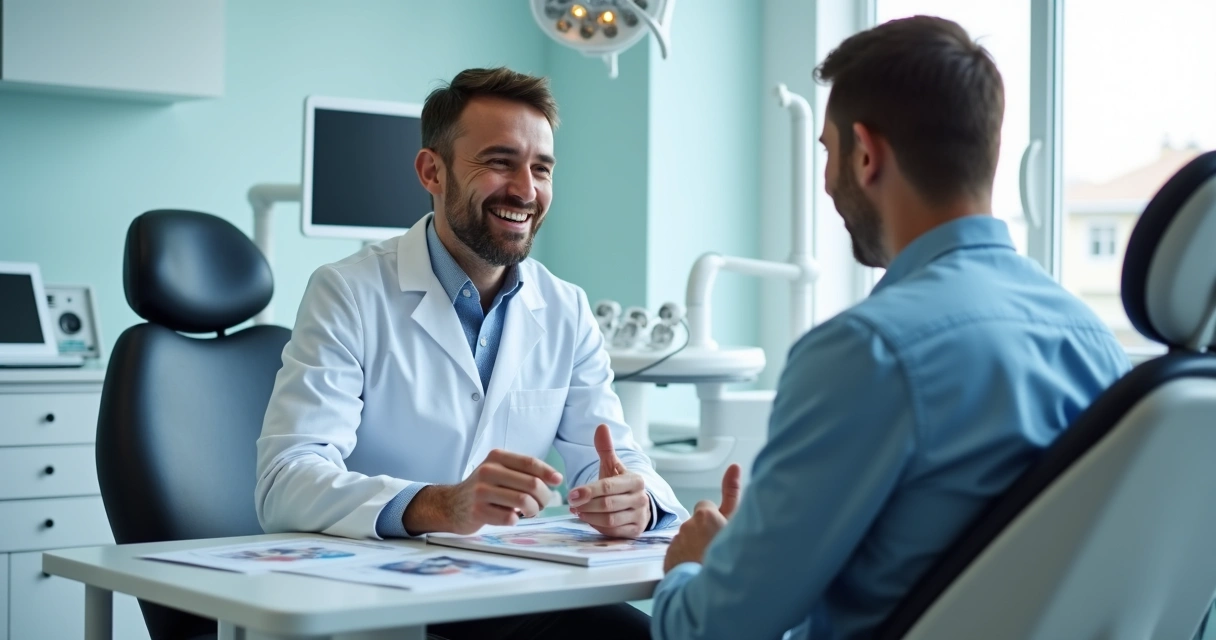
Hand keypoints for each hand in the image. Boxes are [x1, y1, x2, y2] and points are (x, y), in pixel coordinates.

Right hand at [403, 449, 561, 534]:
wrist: (451, 505)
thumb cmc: (483, 489)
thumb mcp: (499, 471)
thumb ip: (522, 472)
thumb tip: (555, 479)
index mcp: (496, 457)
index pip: (529, 463)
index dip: (548, 472)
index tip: (558, 481)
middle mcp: (488, 470)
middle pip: (531, 483)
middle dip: (543, 497)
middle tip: (541, 504)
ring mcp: (481, 491)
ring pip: (523, 500)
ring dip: (533, 510)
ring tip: (530, 512)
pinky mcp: (478, 510)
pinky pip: (509, 517)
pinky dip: (516, 519)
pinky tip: (512, 517)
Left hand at [567, 424, 650, 537]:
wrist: (636, 503)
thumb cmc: (620, 483)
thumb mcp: (612, 466)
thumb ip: (605, 448)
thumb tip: (601, 426)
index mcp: (636, 480)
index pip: (608, 486)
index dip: (588, 491)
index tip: (571, 494)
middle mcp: (641, 498)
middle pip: (607, 505)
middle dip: (586, 505)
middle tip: (571, 504)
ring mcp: (640, 516)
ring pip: (610, 520)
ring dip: (589, 516)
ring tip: (577, 511)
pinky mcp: (636, 531)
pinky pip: (613, 532)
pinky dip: (597, 527)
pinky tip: (588, 520)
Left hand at [663, 463, 741, 572]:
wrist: (709, 590)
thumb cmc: (728, 559)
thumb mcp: (737, 524)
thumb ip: (733, 495)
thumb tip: (734, 465)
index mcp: (707, 515)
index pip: (706, 504)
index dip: (714, 514)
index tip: (712, 509)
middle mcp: (689, 525)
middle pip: (696, 524)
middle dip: (703, 531)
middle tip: (715, 546)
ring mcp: (677, 542)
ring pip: (687, 538)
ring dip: (694, 545)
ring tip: (707, 561)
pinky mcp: (669, 557)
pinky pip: (678, 552)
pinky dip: (685, 557)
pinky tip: (695, 567)